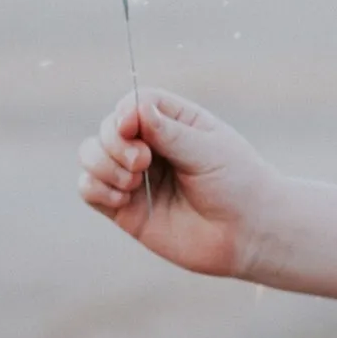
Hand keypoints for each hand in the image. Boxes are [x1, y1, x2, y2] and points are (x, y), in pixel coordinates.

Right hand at [76, 89, 277, 277]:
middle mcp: (152, 147)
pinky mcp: (125, 208)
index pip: (135, 103)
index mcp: (176, 123)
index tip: (131, 128)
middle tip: (142, 163)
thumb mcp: (208, 151)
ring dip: (102, 164)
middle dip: (114, 143)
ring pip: (91, 154)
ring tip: (131, 182)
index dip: (125, 113)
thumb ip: (170, 133)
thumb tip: (135, 108)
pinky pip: (89, 188)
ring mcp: (136, 177)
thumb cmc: (237, 185)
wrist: (248, 234)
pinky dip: (95, 187)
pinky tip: (123, 198)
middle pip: (108, 127)